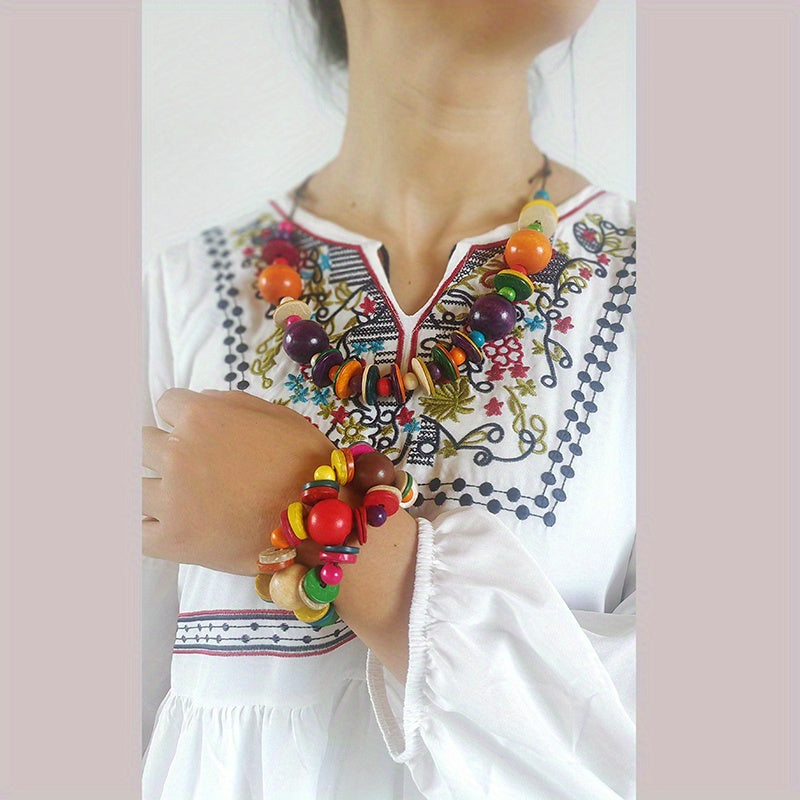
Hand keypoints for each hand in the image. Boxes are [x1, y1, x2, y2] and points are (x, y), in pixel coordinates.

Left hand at [142, 388, 333, 574]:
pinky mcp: (171, 539)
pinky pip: (135, 530)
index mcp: (200, 416)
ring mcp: (170, 498)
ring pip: (134, 486)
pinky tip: (165, 524)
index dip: (182, 417)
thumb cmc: (307, 463)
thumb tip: (197, 401)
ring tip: (181, 500)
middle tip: (189, 467)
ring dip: (155, 488)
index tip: (195, 431)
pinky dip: (147, 526)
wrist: (322, 520)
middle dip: (163, 451)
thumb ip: (230, 403)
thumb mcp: (277, 414)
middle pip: (143, 443)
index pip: (166, 404)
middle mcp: (177, 452)